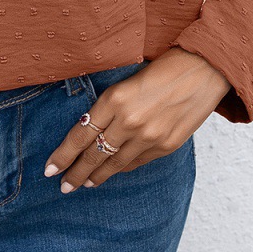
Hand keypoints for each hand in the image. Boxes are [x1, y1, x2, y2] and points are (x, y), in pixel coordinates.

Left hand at [43, 48, 231, 190]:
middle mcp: (129, 121)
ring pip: (115, 164)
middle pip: (94, 154)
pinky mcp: (166, 145)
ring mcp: (149, 136)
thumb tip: (90, 127)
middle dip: (75, 173)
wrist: (203, 68)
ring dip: (97, 176)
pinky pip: (137, 163)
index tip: (49, 168)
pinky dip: (121, 169)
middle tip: (62, 186)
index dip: (63, 154)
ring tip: (84, 184)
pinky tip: (112, 172)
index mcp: (115, 98)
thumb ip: (110, 105)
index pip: (80, 134)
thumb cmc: (162, 66)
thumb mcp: (126, 80)